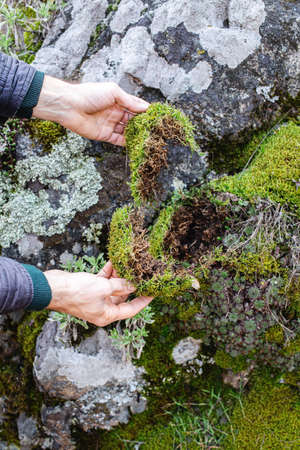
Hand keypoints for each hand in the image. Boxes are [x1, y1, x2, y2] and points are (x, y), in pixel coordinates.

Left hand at [33, 76, 148, 145]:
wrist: (69, 105)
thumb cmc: (89, 94)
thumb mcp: (113, 92)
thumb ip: (129, 101)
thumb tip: (145, 107)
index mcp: (117, 100)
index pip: (135, 106)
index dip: (145, 111)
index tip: (156, 116)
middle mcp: (115, 112)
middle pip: (132, 120)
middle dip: (143, 124)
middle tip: (155, 129)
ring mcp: (110, 124)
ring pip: (127, 131)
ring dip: (137, 134)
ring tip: (149, 138)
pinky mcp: (104, 135)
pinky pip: (118, 141)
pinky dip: (127, 143)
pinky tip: (136, 144)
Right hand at [44, 261, 152, 326]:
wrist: (53, 288)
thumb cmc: (77, 292)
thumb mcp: (104, 288)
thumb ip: (120, 286)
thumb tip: (134, 284)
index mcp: (107, 315)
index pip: (131, 309)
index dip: (143, 300)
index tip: (153, 292)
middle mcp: (102, 309)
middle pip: (122, 297)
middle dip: (130, 283)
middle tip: (141, 273)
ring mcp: (95, 299)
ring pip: (113, 287)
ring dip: (119, 276)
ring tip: (128, 264)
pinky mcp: (88, 289)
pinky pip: (103, 281)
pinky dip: (108, 273)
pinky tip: (113, 262)